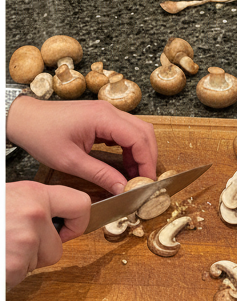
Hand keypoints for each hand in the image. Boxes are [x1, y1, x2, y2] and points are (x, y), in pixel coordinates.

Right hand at [5, 180, 92, 287]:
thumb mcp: (7, 197)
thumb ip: (31, 204)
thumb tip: (54, 214)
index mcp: (33, 194)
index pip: (81, 204)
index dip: (77, 223)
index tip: (66, 230)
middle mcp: (33, 214)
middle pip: (59, 245)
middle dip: (40, 249)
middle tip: (12, 239)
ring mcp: (26, 240)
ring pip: (41, 260)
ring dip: (23, 259)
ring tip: (3, 246)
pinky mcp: (16, 264)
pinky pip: (23, 273)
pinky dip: (10, 272)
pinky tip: (0, 257)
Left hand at [6, 95, 157, 194]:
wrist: (22, 119)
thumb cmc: (41, 134)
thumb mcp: (71, 161)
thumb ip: (101, 175)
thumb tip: (124, 189)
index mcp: (103, 118)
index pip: (139, 140)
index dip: (148, 164)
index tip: (147, 183)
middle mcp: (108, 111)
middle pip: (145, 133)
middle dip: (149, 159)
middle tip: (144, 181)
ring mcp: (106, 113)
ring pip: (138, 132)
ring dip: (141, 154)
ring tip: (133, 175)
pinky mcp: (101, 118)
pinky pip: (126, 132)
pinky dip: (131, 149)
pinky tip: (124, 164)